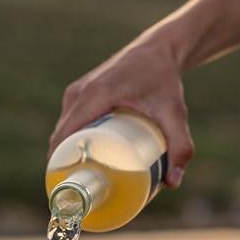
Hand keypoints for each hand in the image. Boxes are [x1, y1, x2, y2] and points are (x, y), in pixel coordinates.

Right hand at [48, 39, 193, 187]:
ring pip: (62, 130)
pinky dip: (67, 140)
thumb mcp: (174, 113)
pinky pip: (67, 121)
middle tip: (77, 191)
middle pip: (60, 137)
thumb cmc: (165, 79)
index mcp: (94, 96)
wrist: (159, 48)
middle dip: (63, 165)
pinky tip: (75, 157)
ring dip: (64, 153)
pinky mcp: (79, 92)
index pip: (64, 136)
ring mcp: (76, 91)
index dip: (59, 163)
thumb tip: (173, 183)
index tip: (66, 188)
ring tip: (77, 178)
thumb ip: (180, 147)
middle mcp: (80, 93)